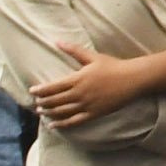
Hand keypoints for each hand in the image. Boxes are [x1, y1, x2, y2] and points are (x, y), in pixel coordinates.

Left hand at [30, 43, 149, 128]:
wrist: (133, 79)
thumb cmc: (113, 66)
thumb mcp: (92, 56)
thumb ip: (73, 50)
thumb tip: (57, 41)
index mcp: (77, 79)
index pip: (52, 87)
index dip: (40, 90)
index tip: (32, 91)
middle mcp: (79, 94)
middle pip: (54, 100)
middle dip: (42, 102)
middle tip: (35, 102)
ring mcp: (86, 105)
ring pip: (62, 111)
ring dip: (49, 112)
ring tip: (41, 112)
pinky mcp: (94, 113)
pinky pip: (73, 121)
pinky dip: (61, 124)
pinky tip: (53, 125)